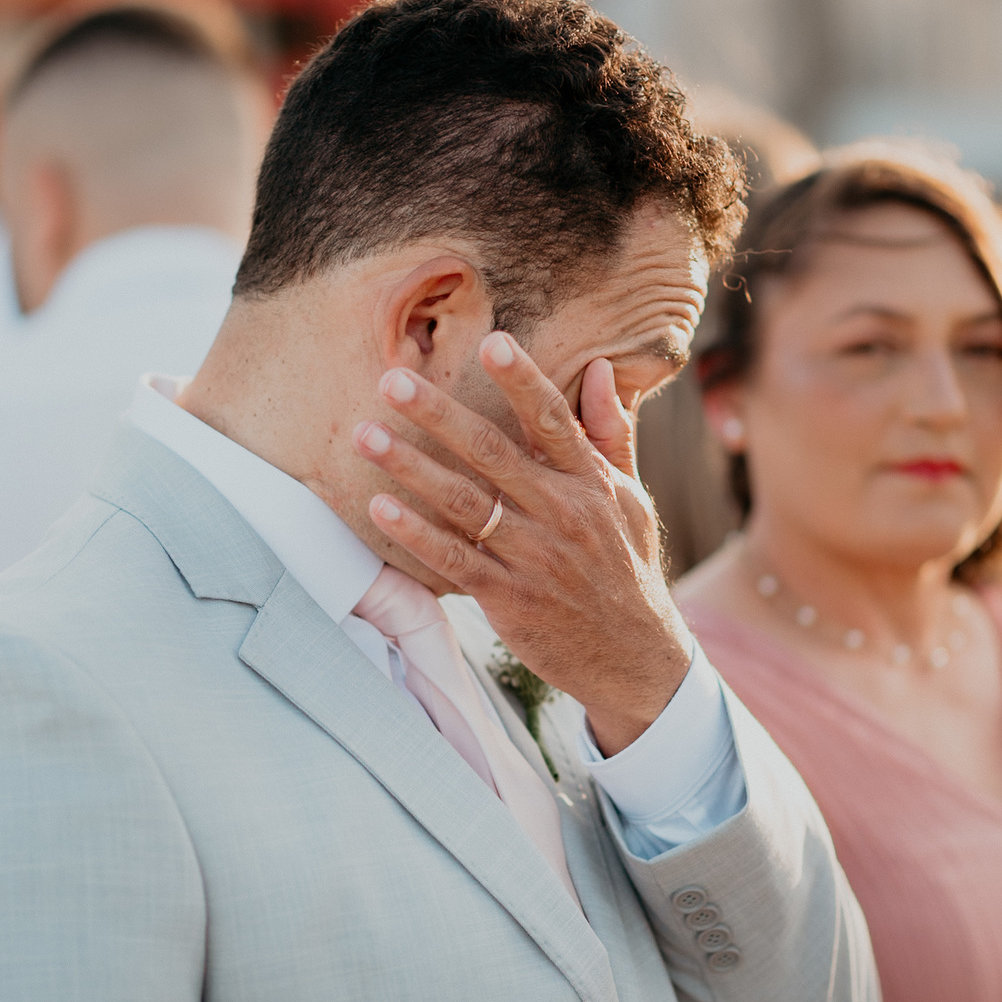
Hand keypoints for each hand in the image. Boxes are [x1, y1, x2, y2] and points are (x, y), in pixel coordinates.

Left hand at [352, 331, 692, 754]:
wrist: (636, 658)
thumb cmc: (625, 566)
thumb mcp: (631, 497)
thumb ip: (609, 431)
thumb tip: (602, 367)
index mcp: (591, 482)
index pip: (553, 421)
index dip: (523, 380)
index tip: (492, 343)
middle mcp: (564, 513)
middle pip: (493, 453)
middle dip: (439, 415)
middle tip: (392, 381)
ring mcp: (535, 558)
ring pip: (464, 504)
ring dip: (411, 468)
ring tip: (365, 435)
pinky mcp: (509, 599)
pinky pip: (454, 560)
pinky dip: (415, 534)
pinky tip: (378, 507)